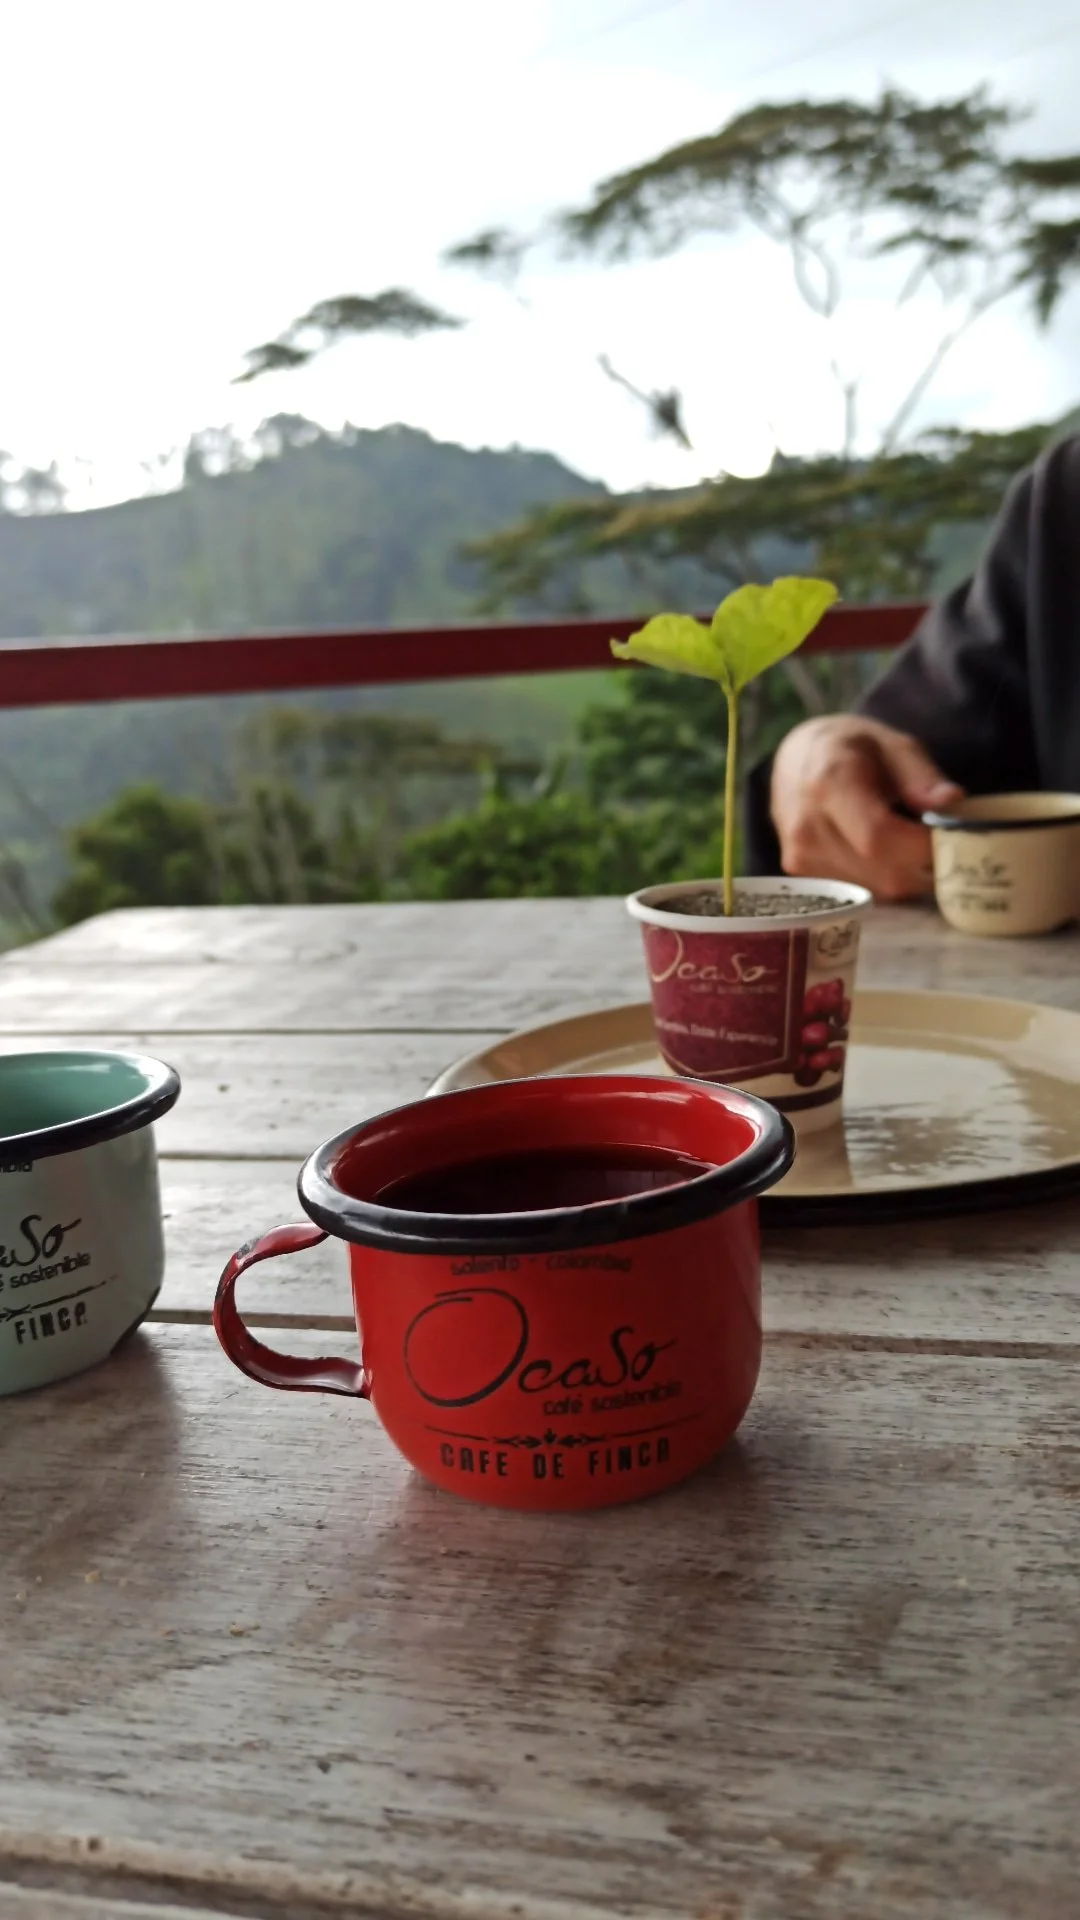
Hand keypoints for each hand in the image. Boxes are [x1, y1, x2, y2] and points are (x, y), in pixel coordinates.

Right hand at [770, 715, 963, 900]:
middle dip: (925, 865)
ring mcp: (800, 856)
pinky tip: (884, 854)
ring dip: (907, 875)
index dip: (923, 847)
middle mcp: (807, 828)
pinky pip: (861, 893)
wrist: (796, 757)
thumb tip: (953, 803)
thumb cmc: (851, 747)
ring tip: (910, 843)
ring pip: (878, 890)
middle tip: (942, 843)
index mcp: (830, 785)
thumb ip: (922, 776)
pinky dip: (884, 879)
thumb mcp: (893, 745)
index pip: (880, 837)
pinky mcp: (801, 874)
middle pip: (884, 872)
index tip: (953, 838)